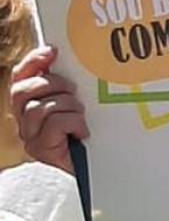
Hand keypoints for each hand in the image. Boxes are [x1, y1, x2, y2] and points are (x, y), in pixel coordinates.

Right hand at [8, 46, 85, 174]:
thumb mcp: (77, 103)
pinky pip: (54, 124)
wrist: (96, 169)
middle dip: (51, 85)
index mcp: (31, 106)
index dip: (32, 62)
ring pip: (38, 108)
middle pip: (22, 91)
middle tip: (73, 92)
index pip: (19, 78)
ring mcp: (32, 137)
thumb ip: (67, 86)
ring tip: (80, 115)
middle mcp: (25, 122)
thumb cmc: (87, 134)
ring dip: (66, 106)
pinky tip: (82, 131)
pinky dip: (73, 123)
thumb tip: (67, 60)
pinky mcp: (43, 151)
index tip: (52, 52)